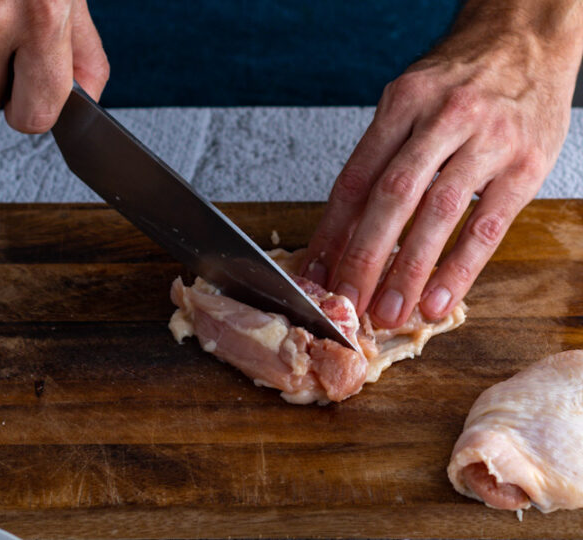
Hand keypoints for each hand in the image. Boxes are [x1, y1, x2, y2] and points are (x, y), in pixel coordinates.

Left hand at [302, 0, 582, 327]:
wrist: (525, 41)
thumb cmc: (458, 81)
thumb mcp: (408, 102)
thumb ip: (379, 159)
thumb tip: (343, 230)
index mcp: (401, 105)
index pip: (356, 179)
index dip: (331, 231)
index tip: (316, 272)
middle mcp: (441, 120)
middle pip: (392, 198)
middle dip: (364, 258)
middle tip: (346, 303)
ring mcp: (487, 142)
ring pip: (438, 215)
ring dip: (408, 271)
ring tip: (388, 312)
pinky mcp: (524, 166)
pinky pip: (487, 226)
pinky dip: (459, 269)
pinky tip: (438, 300)